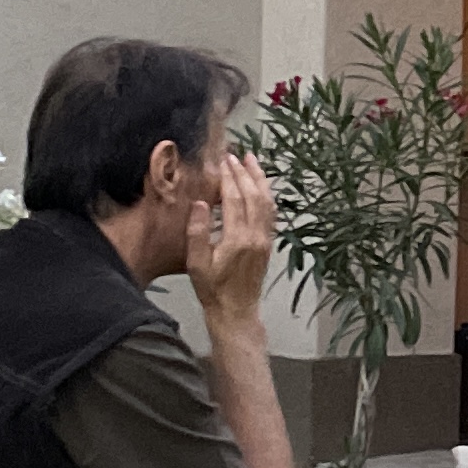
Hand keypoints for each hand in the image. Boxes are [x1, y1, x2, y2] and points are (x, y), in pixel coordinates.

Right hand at [188, 151, 276, 327]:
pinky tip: (260, 186)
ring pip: (267, 202)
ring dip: (259, 179)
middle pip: (253, 196)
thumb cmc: (212, 289)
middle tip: (234, 156)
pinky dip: (266, 195)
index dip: (229, 178)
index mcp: (237, 239)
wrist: (236, 311)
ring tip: (251, 161)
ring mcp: (265, 239)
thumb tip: (200, 203)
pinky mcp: (268, 244)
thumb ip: (197, 232)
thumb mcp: (196, 263)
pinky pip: (271, 213)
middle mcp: (256, 236)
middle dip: (244, 173)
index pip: (234, 199)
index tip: (222, 161)